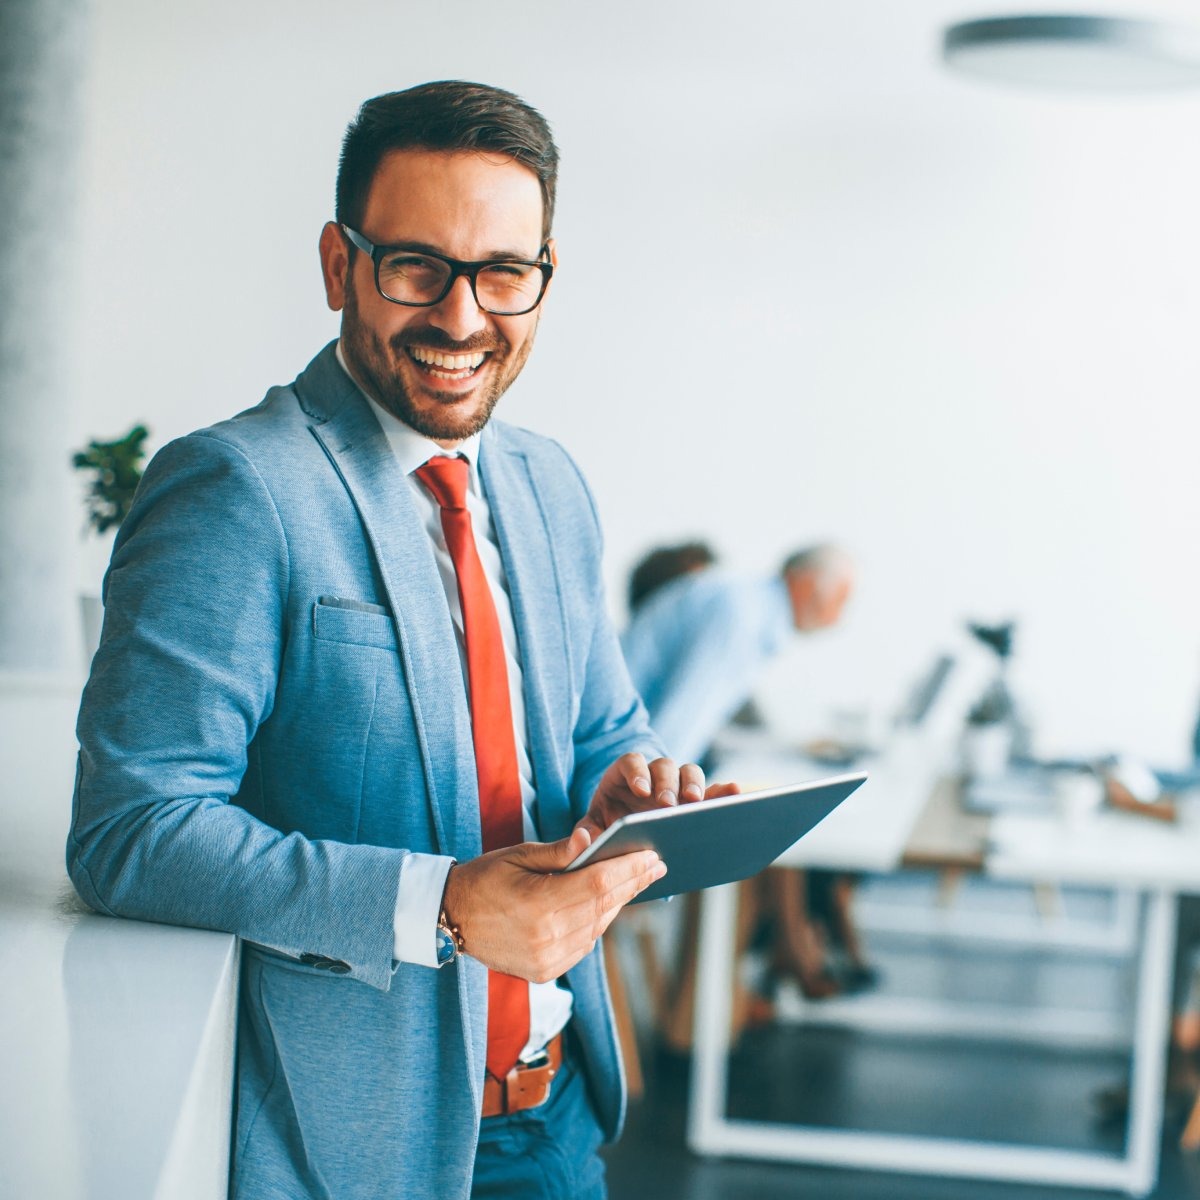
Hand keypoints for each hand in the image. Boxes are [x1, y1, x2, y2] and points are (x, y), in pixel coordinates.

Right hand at [440, 828, 665, 982]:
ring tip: (636, 881)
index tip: (652, 856)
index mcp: (539, 905)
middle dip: (633, 884)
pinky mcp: (545, 972)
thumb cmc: (485, 877)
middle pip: (604, 907)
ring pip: (597, 928)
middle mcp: (546, 938)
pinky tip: (607, 905)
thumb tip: (592, 837)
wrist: (451, 918)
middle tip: (656, 866)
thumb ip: (558, 851)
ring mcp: (546, 959)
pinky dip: (598, 923)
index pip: (598, 884)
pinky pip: (584, 945)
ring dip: (619, 903)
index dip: (629, 870)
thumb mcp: (518, 855)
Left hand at [575, 752, 741, 841]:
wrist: (621, 834)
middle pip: (664, 766)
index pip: (631, 763)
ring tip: (695, 804)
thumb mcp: (592, 828)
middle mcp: (653, 775)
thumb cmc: (605, 826)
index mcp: (624, 776)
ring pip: (689, 773)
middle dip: (667, 783)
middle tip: (667, 804)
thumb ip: (585, 832)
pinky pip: (712, 791)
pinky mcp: (694, 799)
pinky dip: (723, 791)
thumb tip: (584, 841)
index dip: (637, 772)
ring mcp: (676, 785)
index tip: (641, 790)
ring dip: (694, 786)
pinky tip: (735, 795)